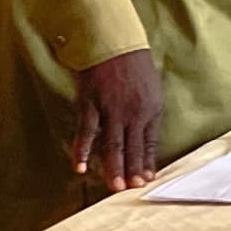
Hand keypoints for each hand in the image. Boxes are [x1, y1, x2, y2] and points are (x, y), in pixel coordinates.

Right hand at [71, 49, 163, 191]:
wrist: (113, 40)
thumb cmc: (134, 62)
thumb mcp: (151, 87)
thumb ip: (148, 112)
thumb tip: (144, 134)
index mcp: (151, 109)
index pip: (150, 143)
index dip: (148, 163)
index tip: (146, 180)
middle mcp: (134, 113)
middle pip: (133, 148)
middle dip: (133, 171)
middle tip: (131, 191)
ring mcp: (112, 110)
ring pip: (113, 146)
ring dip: (114, 168)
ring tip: (114, 187)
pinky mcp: (91, 104)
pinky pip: (87, 133)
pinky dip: (82, 151)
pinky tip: (80, 167)